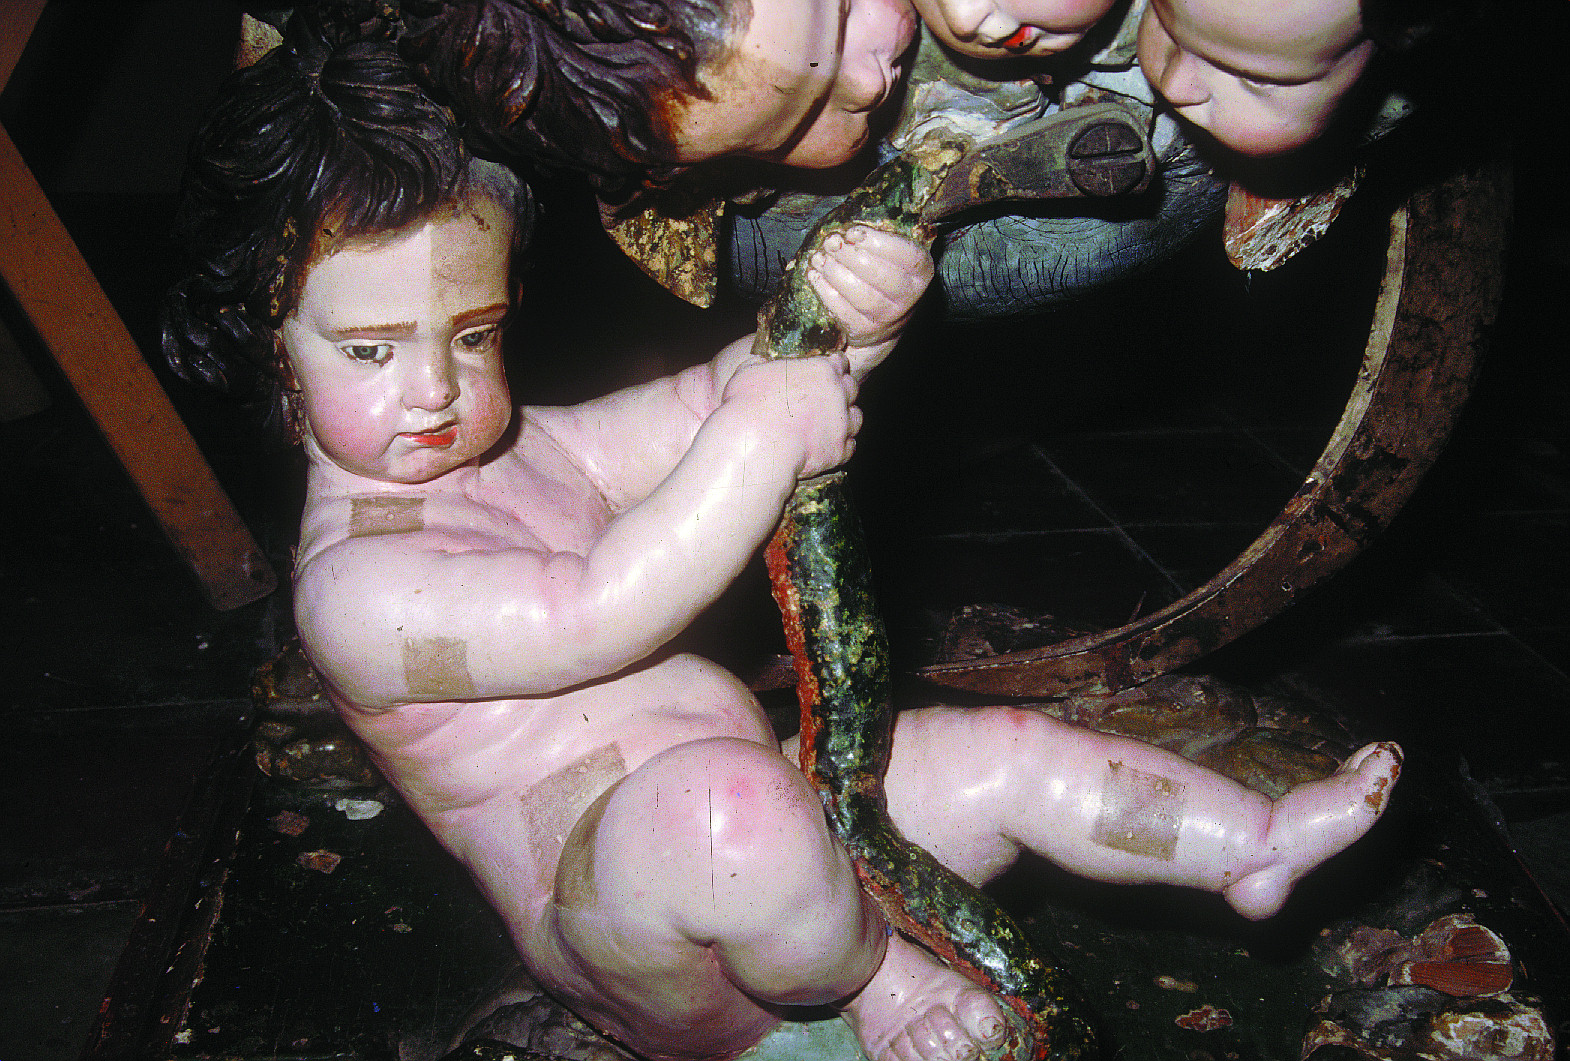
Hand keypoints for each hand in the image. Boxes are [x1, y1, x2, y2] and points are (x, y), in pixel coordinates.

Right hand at [721, 352, 861, 478]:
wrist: (757, 444)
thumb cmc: (749, 405)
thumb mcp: (747, 373)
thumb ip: (759, 364)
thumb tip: (759, 361)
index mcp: (821, 370)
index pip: (839, 362)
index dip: (832, 367)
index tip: (824, 373)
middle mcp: (838, 395)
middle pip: (852, 388)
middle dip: (841, 392)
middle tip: (826, 398)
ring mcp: (841, 424)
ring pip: (856, 417)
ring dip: (845, 419)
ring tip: (829, 424)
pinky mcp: (839, 451)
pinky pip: (849, 446)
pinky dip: (840, 446)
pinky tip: (827, 446)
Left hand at [806, 225, 932, 355]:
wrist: (882, 326)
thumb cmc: (885, 278)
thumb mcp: (895, 257)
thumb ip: (883, 237)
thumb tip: (851, 218)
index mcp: (920, 271)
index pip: (906, 255)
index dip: (877, 242)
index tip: (852, 232)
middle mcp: (908, 296)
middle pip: (879, 275)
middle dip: (850, 255)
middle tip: (831, 242)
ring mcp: (887, 317)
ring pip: (860, 294)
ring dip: (835, 272)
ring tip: (820, 257)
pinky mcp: (864, 330)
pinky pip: (842, 310)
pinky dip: (825, 291)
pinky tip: (815, 275)